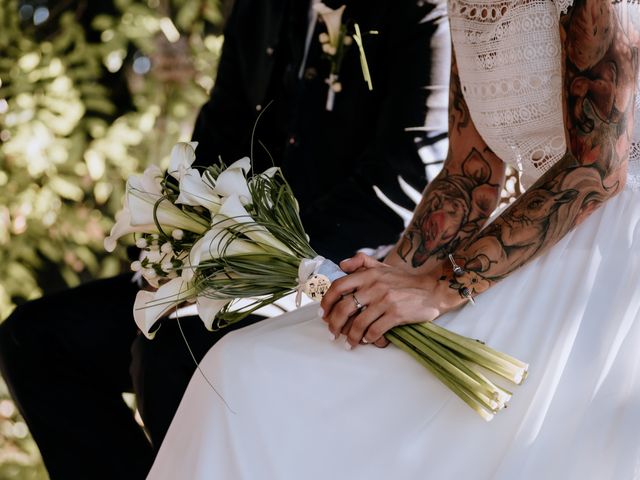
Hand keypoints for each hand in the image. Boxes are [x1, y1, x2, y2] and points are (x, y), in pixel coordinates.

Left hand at [320, 253, 461, 348]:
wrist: (433, 289)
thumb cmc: (404, 281)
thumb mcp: (382, 267)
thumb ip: (361, 262)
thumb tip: (341, 264)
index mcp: (368, 275)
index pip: (338, 286)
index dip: (327, 301)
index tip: (323, 314)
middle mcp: (374, 287)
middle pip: (344, 307)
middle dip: (334, 324)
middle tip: (332, 333)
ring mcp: (385, 301)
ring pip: (358, 323)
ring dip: (350, 336)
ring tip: (348, 343)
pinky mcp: (396, 314)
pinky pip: (375, 330)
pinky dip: (368, 338)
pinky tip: (366, 340)